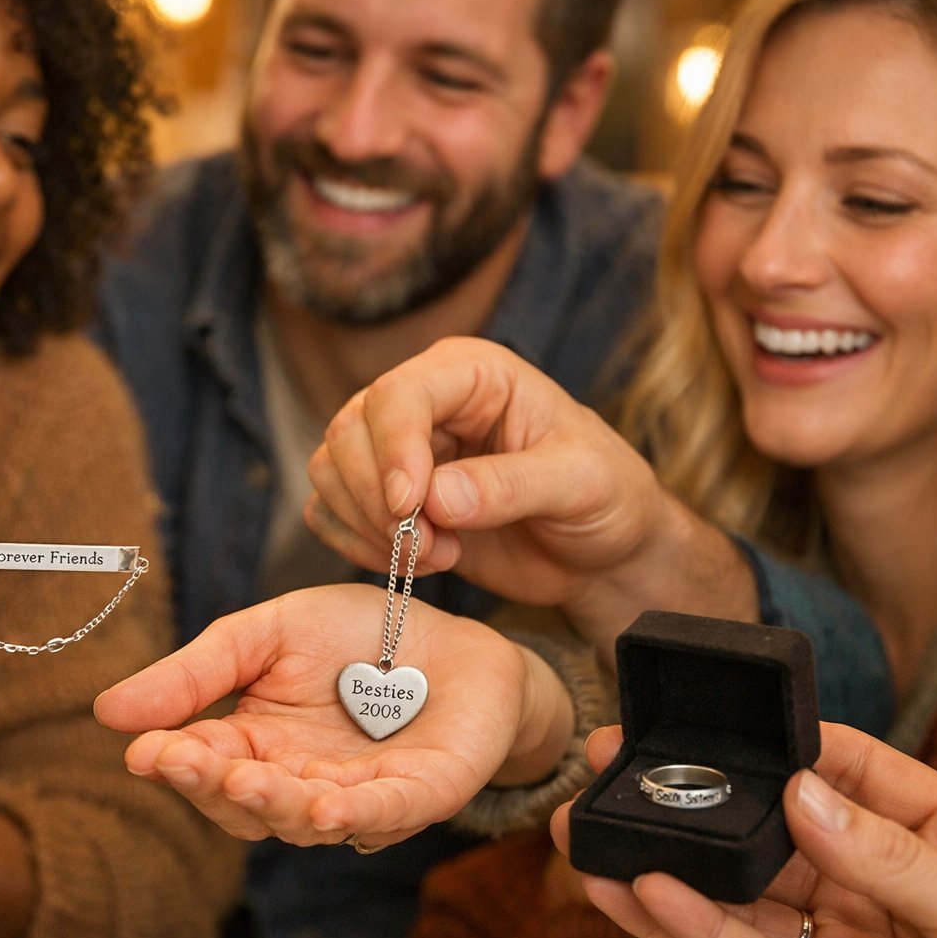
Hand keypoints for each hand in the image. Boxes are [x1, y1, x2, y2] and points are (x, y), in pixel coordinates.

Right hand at [94, 584, 543, 848]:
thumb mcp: (268, 633)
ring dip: (272, 803)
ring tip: (244, 780)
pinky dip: (353, 817)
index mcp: (256, 746)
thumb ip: (199, 670)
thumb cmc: (360, 634)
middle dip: (212, 786)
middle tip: (182, 762)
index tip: (141, 751)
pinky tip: (323, 809)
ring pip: (302, 818)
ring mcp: (357, 799)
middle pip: (245, 804)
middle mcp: (299, 784)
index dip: (173, 763)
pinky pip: (381, 816)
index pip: (204, 766)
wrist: (458, 638)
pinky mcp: (417, 797)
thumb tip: (107, 711)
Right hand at [307, 336, 664, 607]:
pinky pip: (330, 512)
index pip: (398, 394)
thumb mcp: (581, 484)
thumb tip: (437, 498)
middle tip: (432, 549)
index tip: (411, 507)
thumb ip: (513, 486)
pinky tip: (415, 564)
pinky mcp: (384, 498)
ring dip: (369, 527)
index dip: (393, 450)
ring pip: (331, 471)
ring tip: (440, 555)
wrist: (601, 551)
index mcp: (471, 373)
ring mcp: (398, 449)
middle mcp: (425, 401)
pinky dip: (356, 545)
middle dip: (377, 500)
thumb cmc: (606, 497)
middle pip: (349, 431)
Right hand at [548, 723, 936, 937]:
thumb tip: (801, 790)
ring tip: (592, 834)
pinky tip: (645, 897)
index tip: (712, 718)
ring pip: (741, 899)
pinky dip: (693, 933)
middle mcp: (879, 881)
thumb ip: (893, 857)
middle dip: (698, 802)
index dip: (779, 741)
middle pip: (772, 830)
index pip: (845, 766)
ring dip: (669, 869)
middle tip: (619, 764)